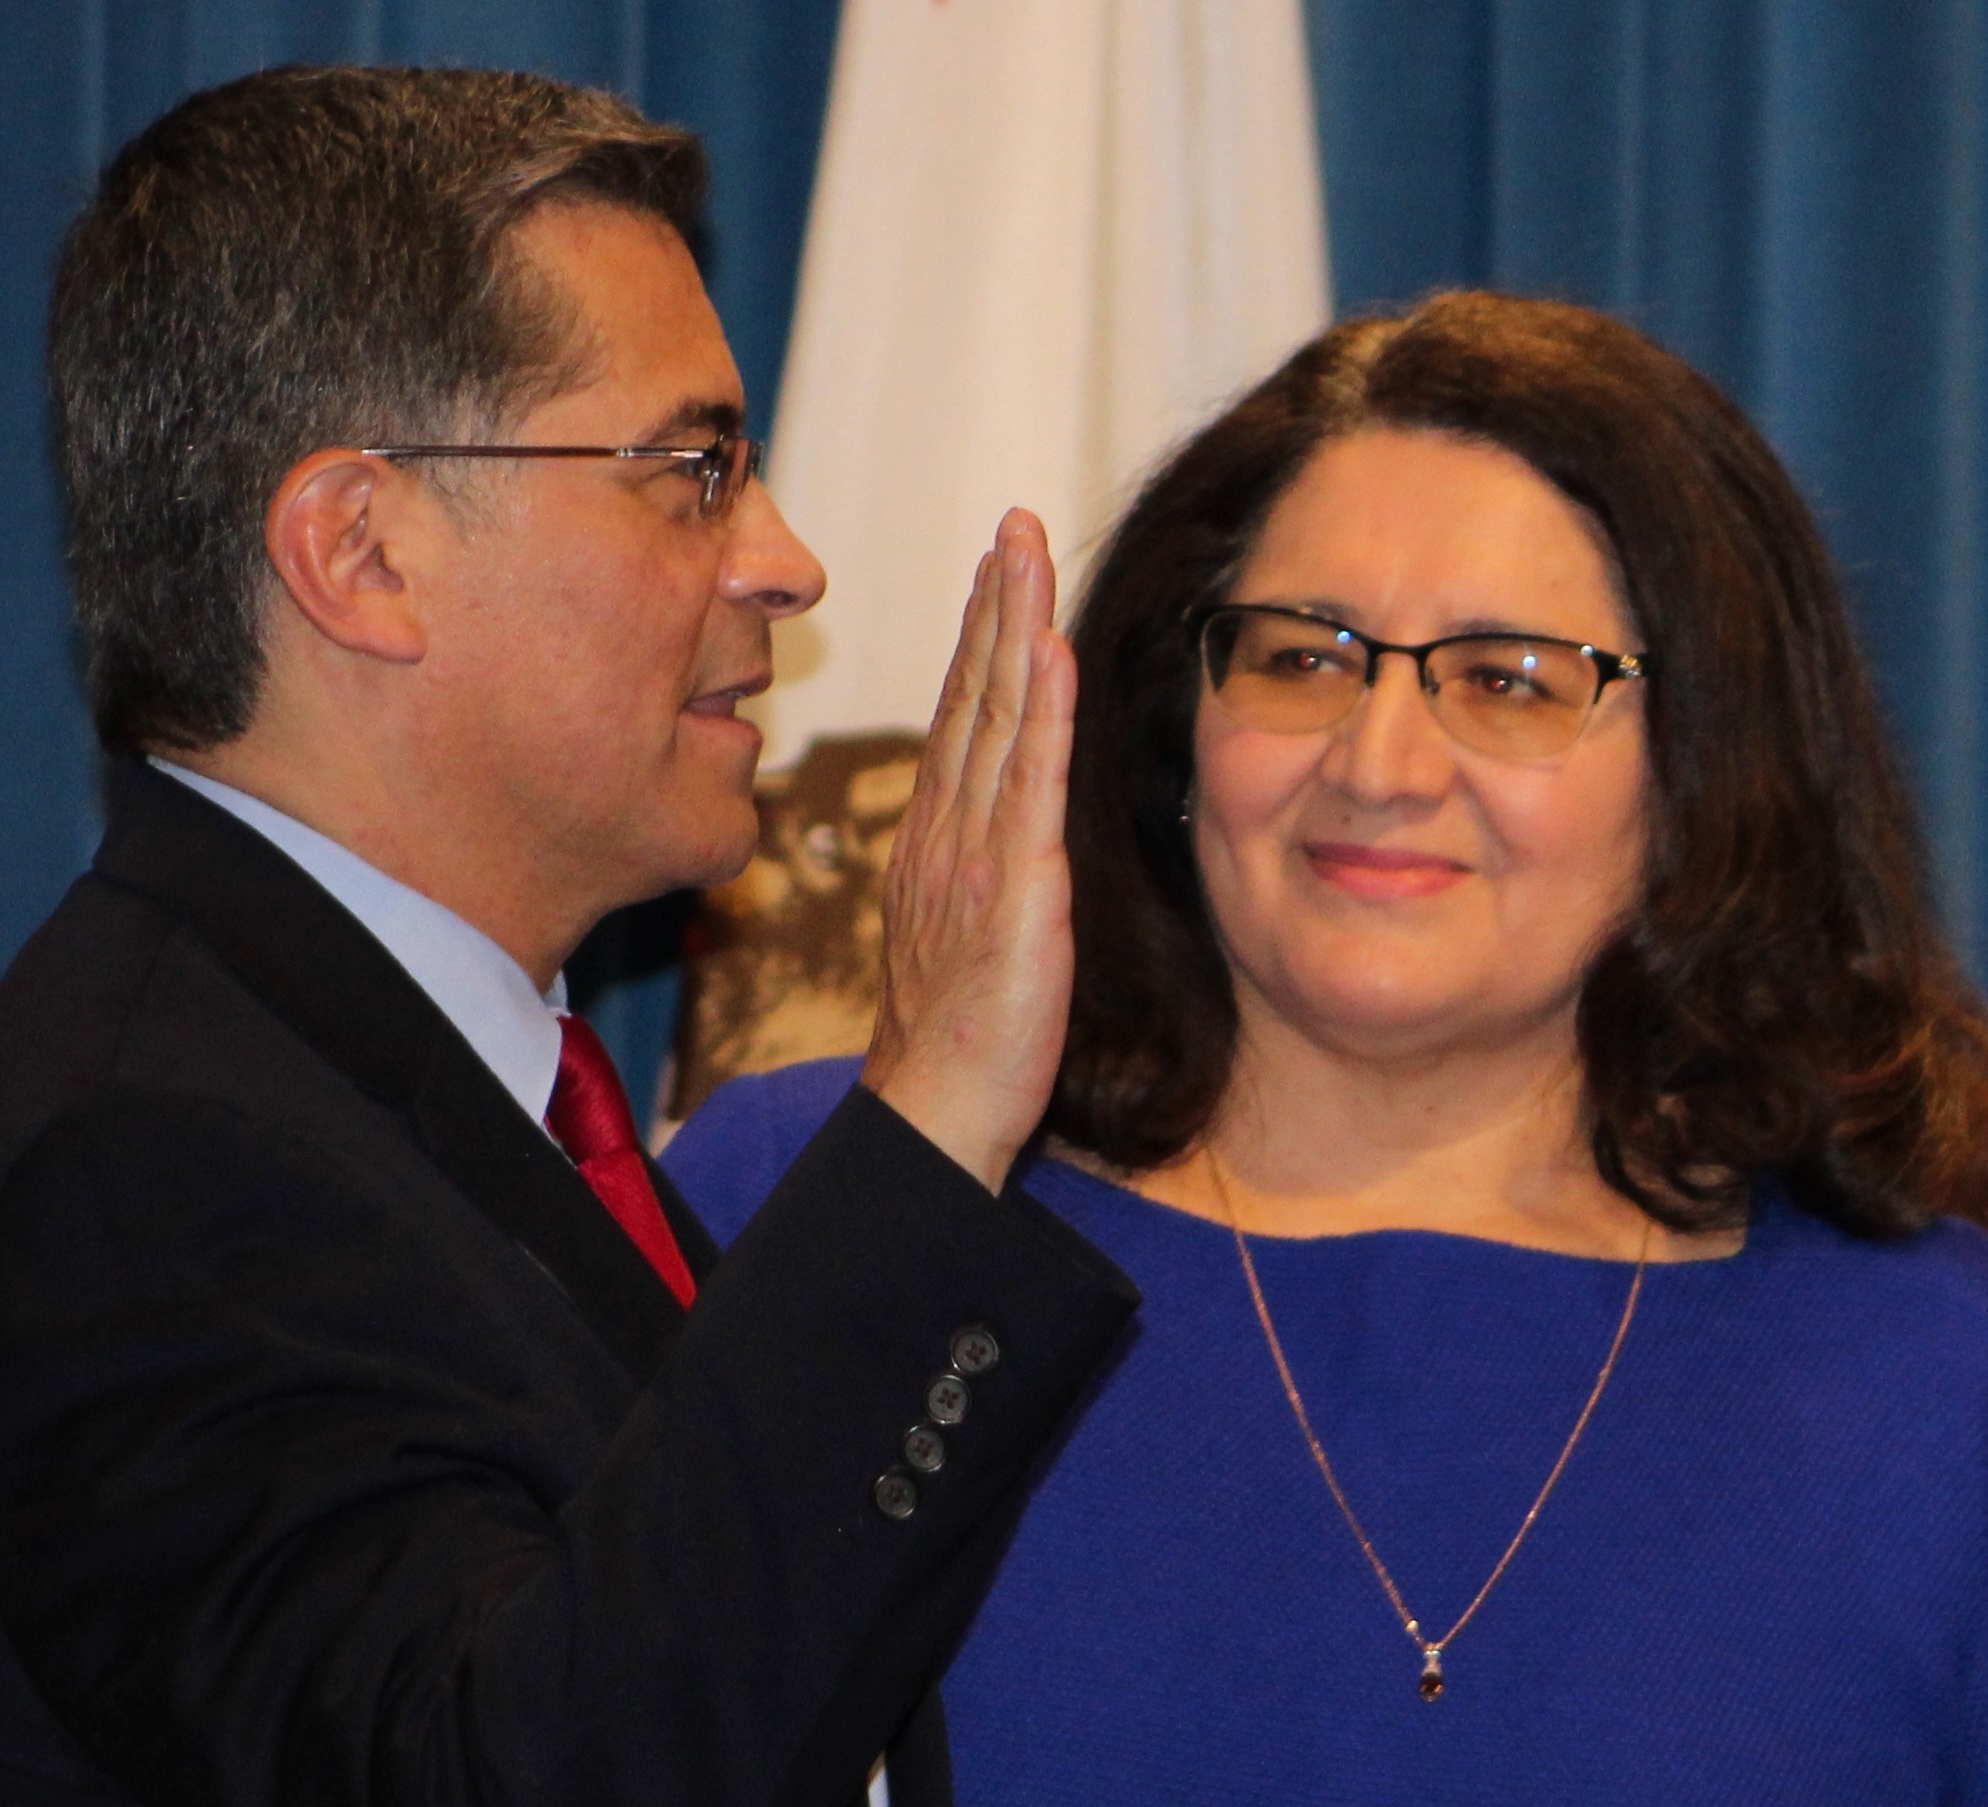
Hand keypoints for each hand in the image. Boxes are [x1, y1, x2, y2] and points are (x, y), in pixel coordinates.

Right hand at [862, 510, 1077, 1191]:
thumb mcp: (971, 933)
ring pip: (998, 715)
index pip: (967, 716)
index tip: (998, 567)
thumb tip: (1011, 835)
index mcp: (942, 837)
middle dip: (995, 601)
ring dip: (1014, 624)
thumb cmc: (963, 1037)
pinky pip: (1031, 779)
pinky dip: (1040, 708)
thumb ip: (987, 871)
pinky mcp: (1015, 882)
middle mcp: (951, 827)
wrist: (939, 1103)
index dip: (982, 636)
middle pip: (976, 693)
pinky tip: (1048, 647)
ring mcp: (977, 849)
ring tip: (1024, 547)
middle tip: (1012, 521)